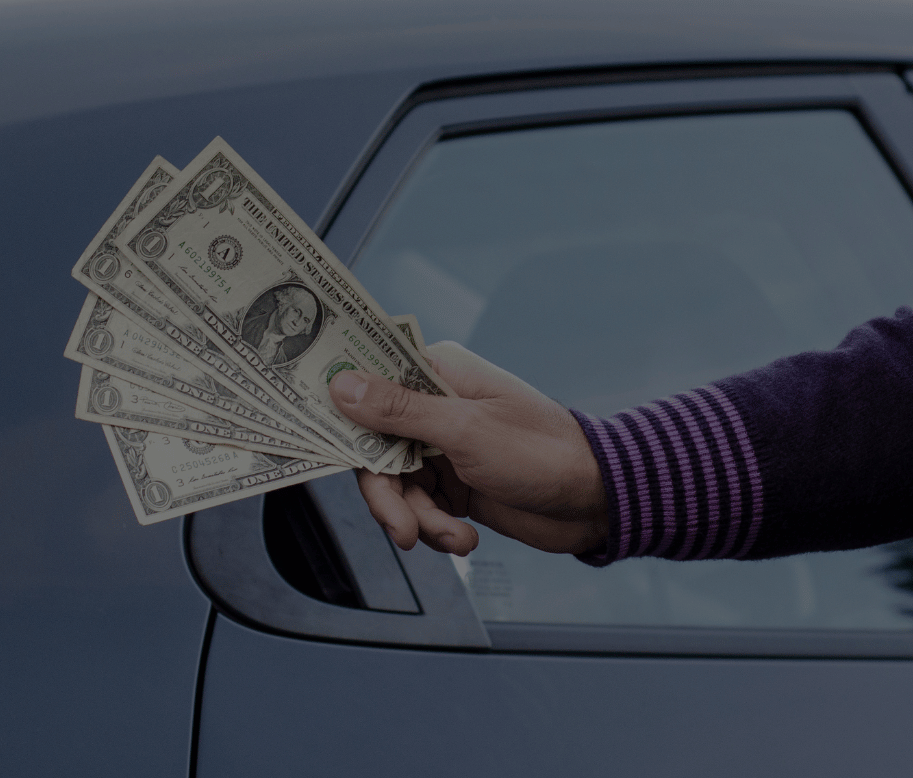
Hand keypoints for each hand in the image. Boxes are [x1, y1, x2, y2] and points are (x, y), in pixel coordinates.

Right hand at [328, 341, 607, 556]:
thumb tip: (341, 385)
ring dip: (417, 519)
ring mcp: (441, 447)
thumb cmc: (543, 451)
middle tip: (401, 526)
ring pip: (393, 485)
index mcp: (437, 374)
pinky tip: (463, 538)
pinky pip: (418, 508)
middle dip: (385, 493)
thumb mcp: (466, 431)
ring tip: (451, 537)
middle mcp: (433, 407)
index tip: (315, 431)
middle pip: (372, 446)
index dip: (340, 406)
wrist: (597, 502)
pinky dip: (435, 529)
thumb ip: (399, 411)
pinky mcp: (452, 484)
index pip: (368, 381)